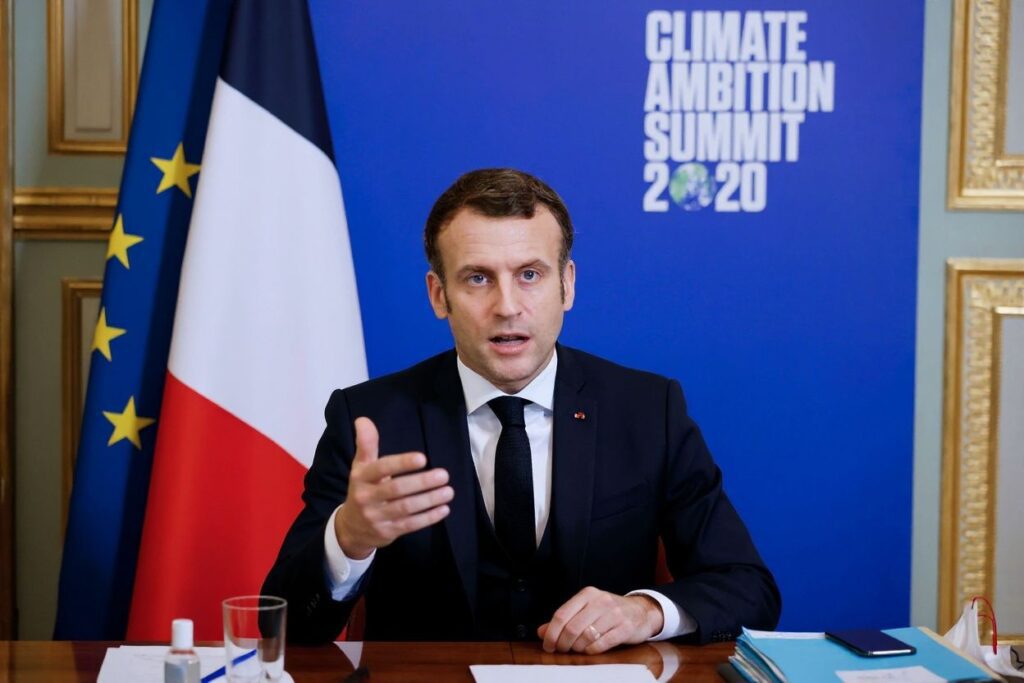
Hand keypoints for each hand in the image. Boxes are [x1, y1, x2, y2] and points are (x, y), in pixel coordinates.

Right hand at [334, 417, 452, 558]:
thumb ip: (366, 444)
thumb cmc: (363, 490)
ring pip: (406, 508)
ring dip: (429, 500)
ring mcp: (377, 517)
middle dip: (422, 482)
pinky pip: (410, 525)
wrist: (351, 528)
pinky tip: (444, 509)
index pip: (381, 468)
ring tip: (449, 491)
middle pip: (396, 489)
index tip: (423, 458)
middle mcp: (366, 497)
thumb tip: (363, 419)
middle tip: (444, 475)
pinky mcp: (388, 532)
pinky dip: (428, 517)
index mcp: (361, 477)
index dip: (402, 463)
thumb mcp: (361, 467)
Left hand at [537, 587, 663, 653]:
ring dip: (577, 648)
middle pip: (571, 628)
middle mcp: (600, 601)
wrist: (641, 611)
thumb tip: (542, 631)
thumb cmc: (608, 612)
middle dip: (563, 644)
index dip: (551, 633)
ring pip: (585, 636)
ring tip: (577, 650)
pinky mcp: (625, 627)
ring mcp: (614, 614)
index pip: (561, 615)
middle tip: (562, 650)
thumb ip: (564, 619)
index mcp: (587, 594)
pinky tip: (590, 650)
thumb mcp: (586, 610)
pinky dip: (591, 651)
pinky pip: (601, 644)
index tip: (548, 645)